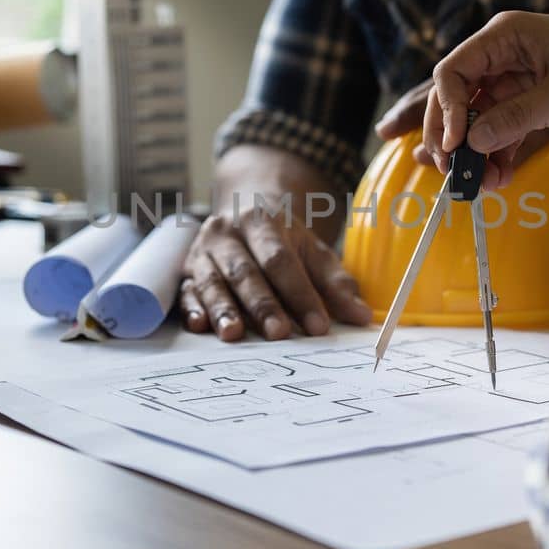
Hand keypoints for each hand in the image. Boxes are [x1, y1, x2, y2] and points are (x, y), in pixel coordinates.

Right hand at [178, 207, 372, 340]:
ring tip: (233, 335)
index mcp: (261, 221)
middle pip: (245, 271)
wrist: (244, 214)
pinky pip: (186, 291)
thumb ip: (336, 284)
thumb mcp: (313, 252)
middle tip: (279, 333)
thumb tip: (362, 317)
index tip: (319, 326)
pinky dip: (191, 309)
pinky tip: (200, 326)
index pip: (281, 260)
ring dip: (223, 309)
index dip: (300, 294)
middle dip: (262, 304)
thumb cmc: (283, 242)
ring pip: (212, 281)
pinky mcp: (186, 272)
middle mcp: (227, 233)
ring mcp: (203, 252)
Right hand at [422, 11, 548, 183]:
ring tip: (482, 184)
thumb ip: (515, 118)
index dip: (448, 110)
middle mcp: (502, 54)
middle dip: (454, 135)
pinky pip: (501, 127)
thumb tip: (472, 143)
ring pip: (478, 118)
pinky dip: (498, 152)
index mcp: (504, 36)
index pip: (453, 72)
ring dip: (476, 151)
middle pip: (458, 96)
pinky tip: (501, 176)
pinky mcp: (528, 98)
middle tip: (453, 171)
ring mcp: (514, 77)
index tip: (455, 145)